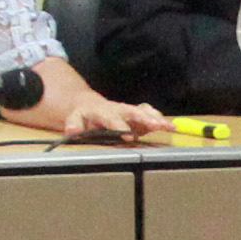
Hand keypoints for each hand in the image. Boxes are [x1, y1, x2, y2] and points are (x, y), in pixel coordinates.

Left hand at [49, 92, 166, 141]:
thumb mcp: (74, 118)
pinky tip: (169, 126)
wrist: (90, 105)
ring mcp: (129, 112)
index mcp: (104, 111)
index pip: (112, 119)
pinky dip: (159, 119)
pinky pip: (149, 114)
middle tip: (157, 125)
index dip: (121, 126)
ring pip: (145, 113)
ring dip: (157, 119)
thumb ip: (73, 125)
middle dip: (146, 119)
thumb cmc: (83, 115)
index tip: (128, 135)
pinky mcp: (136, 116)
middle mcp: (119, 109)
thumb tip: (70, 130)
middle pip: (134, 112)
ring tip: (170, 126)